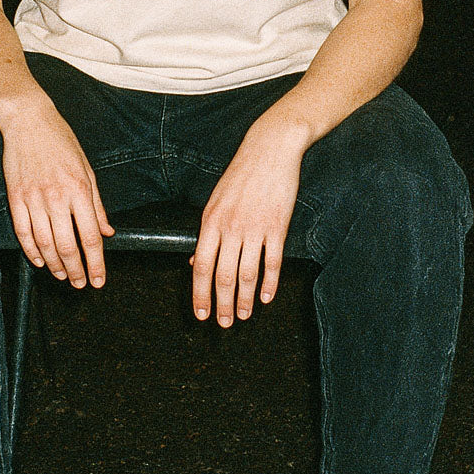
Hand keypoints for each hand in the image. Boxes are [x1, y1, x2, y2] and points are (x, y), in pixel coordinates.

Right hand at [0, 96, 113, 288]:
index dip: (96, 263)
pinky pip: (23, 231)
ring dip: (54, 265)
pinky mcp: (15, 197)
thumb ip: (97, 204)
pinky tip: (39, 260)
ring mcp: (33, 198)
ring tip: (62, 276)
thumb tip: (107, 231)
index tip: (99, 279)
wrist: (29, 121)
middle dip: (76, 270)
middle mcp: (56, 197)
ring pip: (44, 244)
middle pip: (67, 246)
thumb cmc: (62, 141)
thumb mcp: (87, 169)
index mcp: (79, 189)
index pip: (90, 236)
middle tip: (81, 284)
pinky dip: (31, 250)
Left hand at [191, 119, 307, 326]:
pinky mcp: (278, 226)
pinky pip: (272, 262)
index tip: (200, 314)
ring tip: (243, 316)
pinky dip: (269, 284)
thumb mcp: (215, 201)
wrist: (269, 149)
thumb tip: (196, 262)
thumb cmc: (241, 175)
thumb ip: (207, 232)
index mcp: (211, 220)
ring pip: (247, 274)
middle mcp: (231, 226)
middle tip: (223, 323)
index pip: (201, 265)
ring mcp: (255, 227)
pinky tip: (265, 298)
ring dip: (244, 300)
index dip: (199, 293)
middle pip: (224, 276)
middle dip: (222, 304)